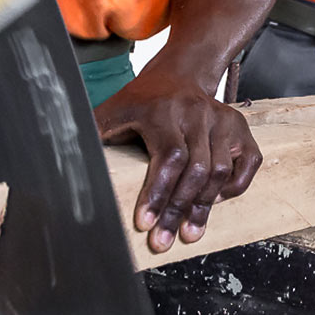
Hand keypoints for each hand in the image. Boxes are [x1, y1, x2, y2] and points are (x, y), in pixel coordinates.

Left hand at [94, 69, 261, 253]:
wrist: (182, 73)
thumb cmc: (144, 99)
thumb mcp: (115, 109)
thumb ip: (94, 133)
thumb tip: (68, 163)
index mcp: (163, 110)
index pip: (169, 155)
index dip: (157, 192)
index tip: (144, 224)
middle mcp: (197, 112)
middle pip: (195, 170)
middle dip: (177, 210)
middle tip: (162, 241)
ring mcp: (223, 119)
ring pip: (218, 172)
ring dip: (203, 207)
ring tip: (188, 233)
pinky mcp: (241, 127)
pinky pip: (246, 164)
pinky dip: (233, 187)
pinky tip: (215, 202)